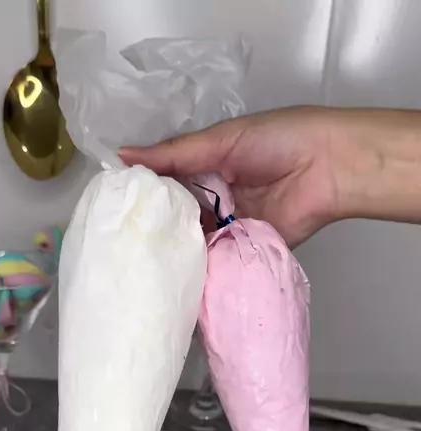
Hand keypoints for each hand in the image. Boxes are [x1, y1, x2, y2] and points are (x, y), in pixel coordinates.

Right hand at [121, 107, 420, 246]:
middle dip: (156, 231)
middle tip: (121, 245)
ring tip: (138, 265)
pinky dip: (200, 270)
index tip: (113, 210)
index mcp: (207, 170)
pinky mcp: (245, 253)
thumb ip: (173, 155)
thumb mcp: (219, 140)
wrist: (327, 168)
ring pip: (194, 245)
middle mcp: (215, 202)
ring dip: (175, 253)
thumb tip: (121, 157)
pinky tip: (171, 279)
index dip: (144, 198)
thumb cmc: (278, 141)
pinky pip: (218, 263)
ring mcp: (229, 230)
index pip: (167, 187)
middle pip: (178, 220)